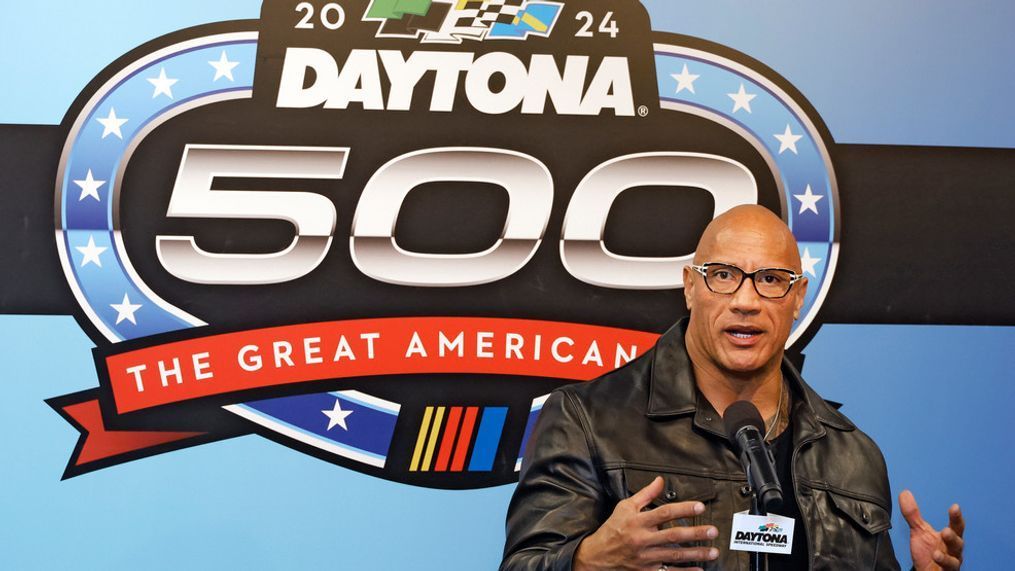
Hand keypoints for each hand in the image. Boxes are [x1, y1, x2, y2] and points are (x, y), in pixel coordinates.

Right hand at [573, 476, 719, 570]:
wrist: (597, 556)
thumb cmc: (613, 529)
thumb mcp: (625, 507)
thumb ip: (645, 495)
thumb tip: (660, 481)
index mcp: (638, 522)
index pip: (664, 513)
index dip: (683, 509)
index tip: (699, 507)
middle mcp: (643, 540)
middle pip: (673, 536)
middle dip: (695, 533)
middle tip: (713, 531)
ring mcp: (646, 557)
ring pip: (675, 555)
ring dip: (696, 553)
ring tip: (713, 551)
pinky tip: (699, 570)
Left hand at [899, 489, 964, 569]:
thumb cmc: (928, 551)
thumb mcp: (919, 531)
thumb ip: (913, 514)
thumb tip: (904, 493)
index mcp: (949, 537)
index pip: (956, 526)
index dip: (956, 517)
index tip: (955, 507)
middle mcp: (953, 550)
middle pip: (958, 543)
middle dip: (953, 537)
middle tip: (946, 531)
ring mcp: (951, 563)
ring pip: (954, 560)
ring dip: (946, 557)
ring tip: (936, 553)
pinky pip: (948, 570)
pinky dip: (943, 565)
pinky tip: (935, 559)